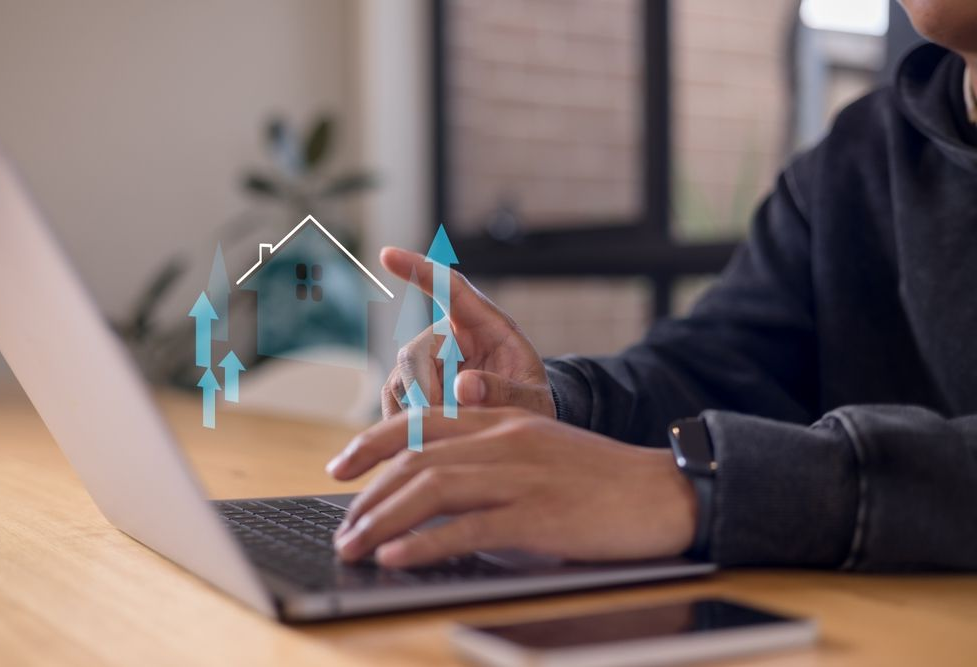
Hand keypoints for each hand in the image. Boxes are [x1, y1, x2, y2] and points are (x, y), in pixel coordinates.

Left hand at [326, 408, 697, 567]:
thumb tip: (437, 487)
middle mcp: (504, 441)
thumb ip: (492, 458)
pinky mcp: (538, 515)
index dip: (372, 443)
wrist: (664, 490)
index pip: (421, 423)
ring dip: (382, 519)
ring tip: (353, 546)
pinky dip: (425, 543)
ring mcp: (521, 476)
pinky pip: (469, 528)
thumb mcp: (540, 451)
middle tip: (341, 525)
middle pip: (416, 459)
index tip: (340, 465)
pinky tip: (397, 557)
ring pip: (432, 489)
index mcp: (504, 420)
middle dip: (368, 494)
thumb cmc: (602, 478)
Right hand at [379, 247, 554, 418]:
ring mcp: (428, 363)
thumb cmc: (531, 404)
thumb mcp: (532, 401)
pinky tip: (431, 435)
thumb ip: (506, 392)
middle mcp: (450, 337)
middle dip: (426, 392)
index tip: (388, 254)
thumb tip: (463, 386)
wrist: (520, 426)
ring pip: (400, 380)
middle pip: (414, 352)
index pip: (450, 289)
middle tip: (450, 421)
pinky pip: (393, 401)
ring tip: (452, 430)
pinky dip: (407, 423)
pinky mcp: (412, 388)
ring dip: (420, 412)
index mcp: (486, 325)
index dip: (419, 270)